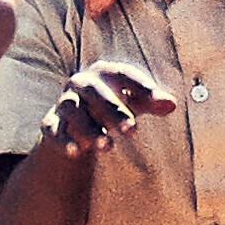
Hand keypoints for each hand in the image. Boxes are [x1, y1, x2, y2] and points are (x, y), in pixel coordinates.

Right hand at [41, 60, 175, 157]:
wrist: (78, 121)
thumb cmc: (115, 105)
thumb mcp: (136, 102)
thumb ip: (153, 102)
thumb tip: (172, 104)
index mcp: (105, 72)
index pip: (123, 73)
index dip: (140, 85)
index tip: (157, 99)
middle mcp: (81, 83)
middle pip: (95, 92)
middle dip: (113, 110)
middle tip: (132, 131)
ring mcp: (65, 102)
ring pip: (72, 110)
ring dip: (89, 128)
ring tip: (108, 147)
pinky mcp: (52, 122)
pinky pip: (53, 128)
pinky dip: (63, 140)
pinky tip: (76, 152)